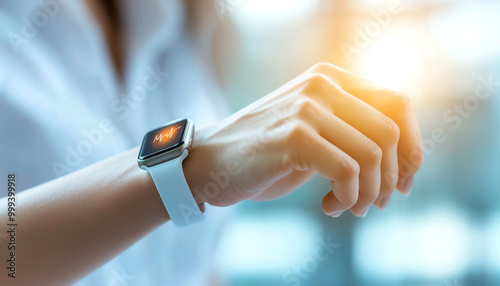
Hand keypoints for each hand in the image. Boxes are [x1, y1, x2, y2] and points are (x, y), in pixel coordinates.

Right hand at [183, 63, 422, 216]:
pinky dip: (348, 197)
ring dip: (369, 193)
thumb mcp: (314, 131)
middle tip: (374, 203)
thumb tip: (407, 163)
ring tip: (349, 208)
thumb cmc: (265, 153)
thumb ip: (352, 131)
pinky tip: (329, 206)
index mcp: (330, 78)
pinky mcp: (293, 137)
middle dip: (392, 178)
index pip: (398, 104)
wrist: (208, 161)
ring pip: (373, 155)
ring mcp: (306, 108)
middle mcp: (322, 85)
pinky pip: (348, 172)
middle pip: (390, 132)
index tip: (403, 183)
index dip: (411, 148)